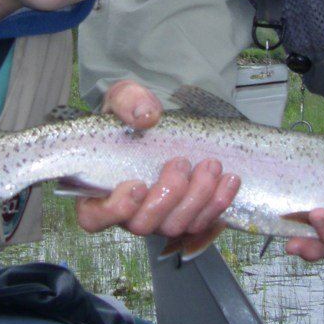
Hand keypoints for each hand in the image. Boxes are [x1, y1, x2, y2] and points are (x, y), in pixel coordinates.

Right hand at [73, 80, 240, 240]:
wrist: (162, 121)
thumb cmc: (133, 114)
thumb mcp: (124, 97)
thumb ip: (127, 101)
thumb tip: (146, 117)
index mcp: (99, 188)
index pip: (94, 217)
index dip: (114, 210)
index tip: (137, 185)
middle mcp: (128, 211)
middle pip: (143, 224)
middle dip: (167, 197)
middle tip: (180, 162)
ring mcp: (159, 217)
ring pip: (176, 225)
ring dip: (197, 198)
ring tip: (211, 165)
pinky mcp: (186, 216)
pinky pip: (203, 222)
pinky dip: (218, 203)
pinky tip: (229, 180)